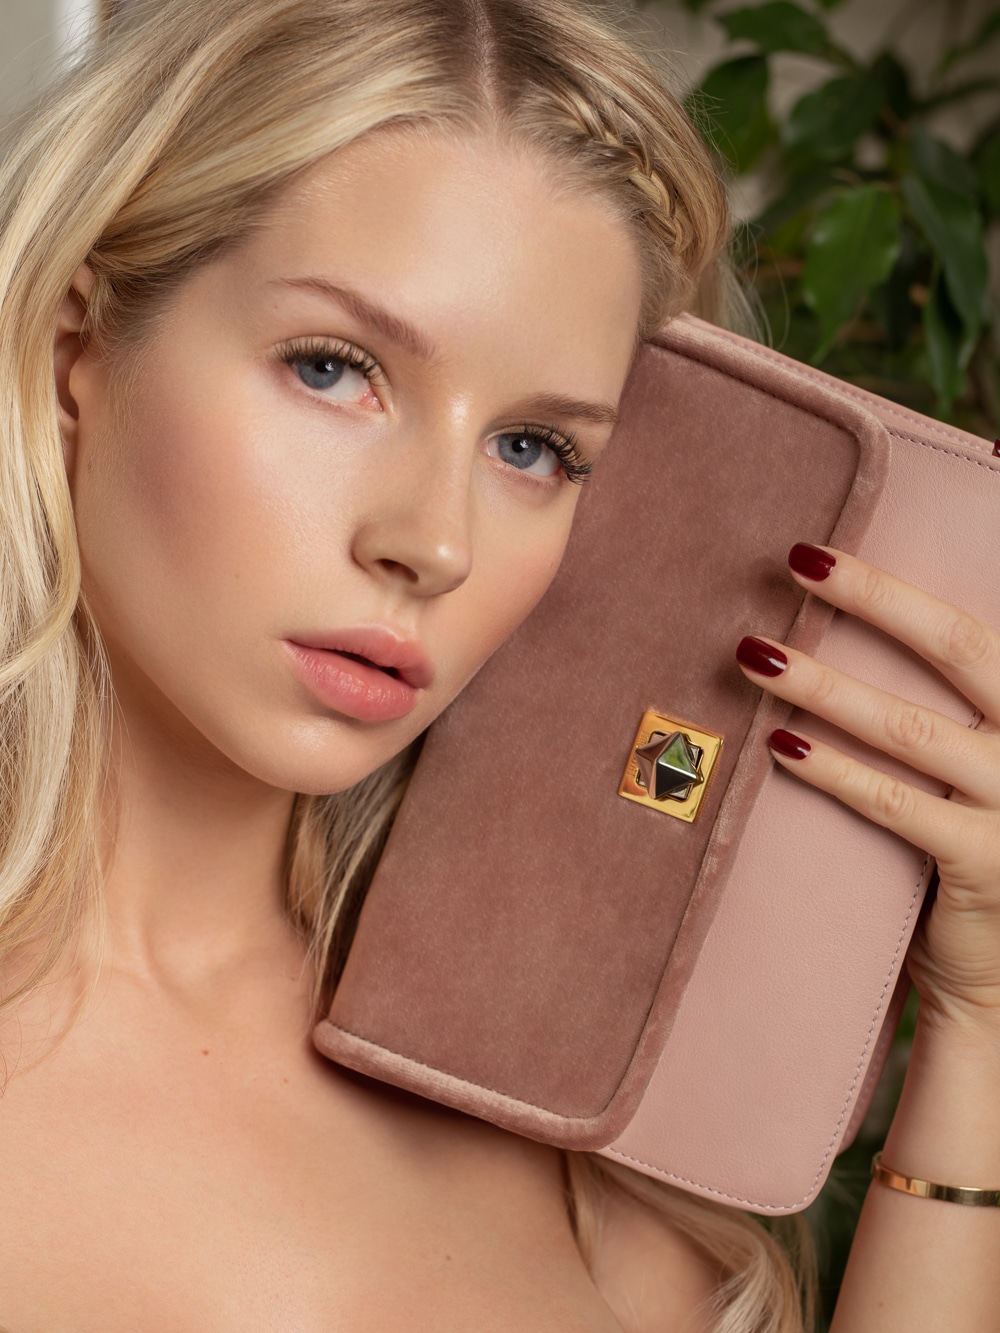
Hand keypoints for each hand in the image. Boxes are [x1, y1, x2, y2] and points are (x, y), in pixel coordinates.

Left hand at [735, 542, 999, 1036]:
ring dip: (826, 686)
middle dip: (874, 598)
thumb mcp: (982, 757)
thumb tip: (856, 623)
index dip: (900, 583)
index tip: (829, 548)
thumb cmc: (981, 836)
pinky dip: (834, 772)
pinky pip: (894, 804)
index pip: (977, 625)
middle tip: (797, 563)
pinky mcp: (986, 861)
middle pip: (957, 647)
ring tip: (755, 655)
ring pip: (909, 727)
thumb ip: (948, 700)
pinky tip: (782, 746)